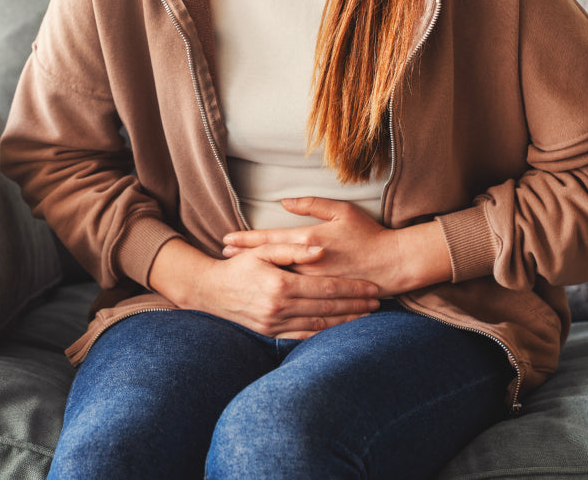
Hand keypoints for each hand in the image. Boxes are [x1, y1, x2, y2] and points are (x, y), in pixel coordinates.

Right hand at [149, 239, 382, 339]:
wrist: (209, 292)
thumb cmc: (237, 266)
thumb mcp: (262, 251)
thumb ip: (292, 249)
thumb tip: (320, 249)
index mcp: (281, 284)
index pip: (326, 288)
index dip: (352, 289)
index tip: (372, 288)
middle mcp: (280, 307)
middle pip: (328, 307)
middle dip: (356, 305)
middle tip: (377, 302)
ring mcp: (275, 324)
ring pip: (319, 324)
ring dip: (345, 321)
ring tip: (366, 317)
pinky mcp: (270, 334)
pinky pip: (303, 337)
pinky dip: (324, 335)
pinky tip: (339, 330)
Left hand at [221, 197, 452, 297]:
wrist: (393, 264)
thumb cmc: (368, 235)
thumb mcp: (341, 211)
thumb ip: (311, 204)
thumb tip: (284, 202)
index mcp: (309, 240)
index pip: (269, 240)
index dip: (245, 240)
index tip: (225, 240)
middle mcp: (307, 263)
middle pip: (267, 262)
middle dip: (243, 261)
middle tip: (222, 261)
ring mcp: (314, 283)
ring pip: (276, 281)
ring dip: (256, 278)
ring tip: (236, 278)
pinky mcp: (322, 298)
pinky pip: (294, 298)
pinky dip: (277, 296)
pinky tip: (264, 296)